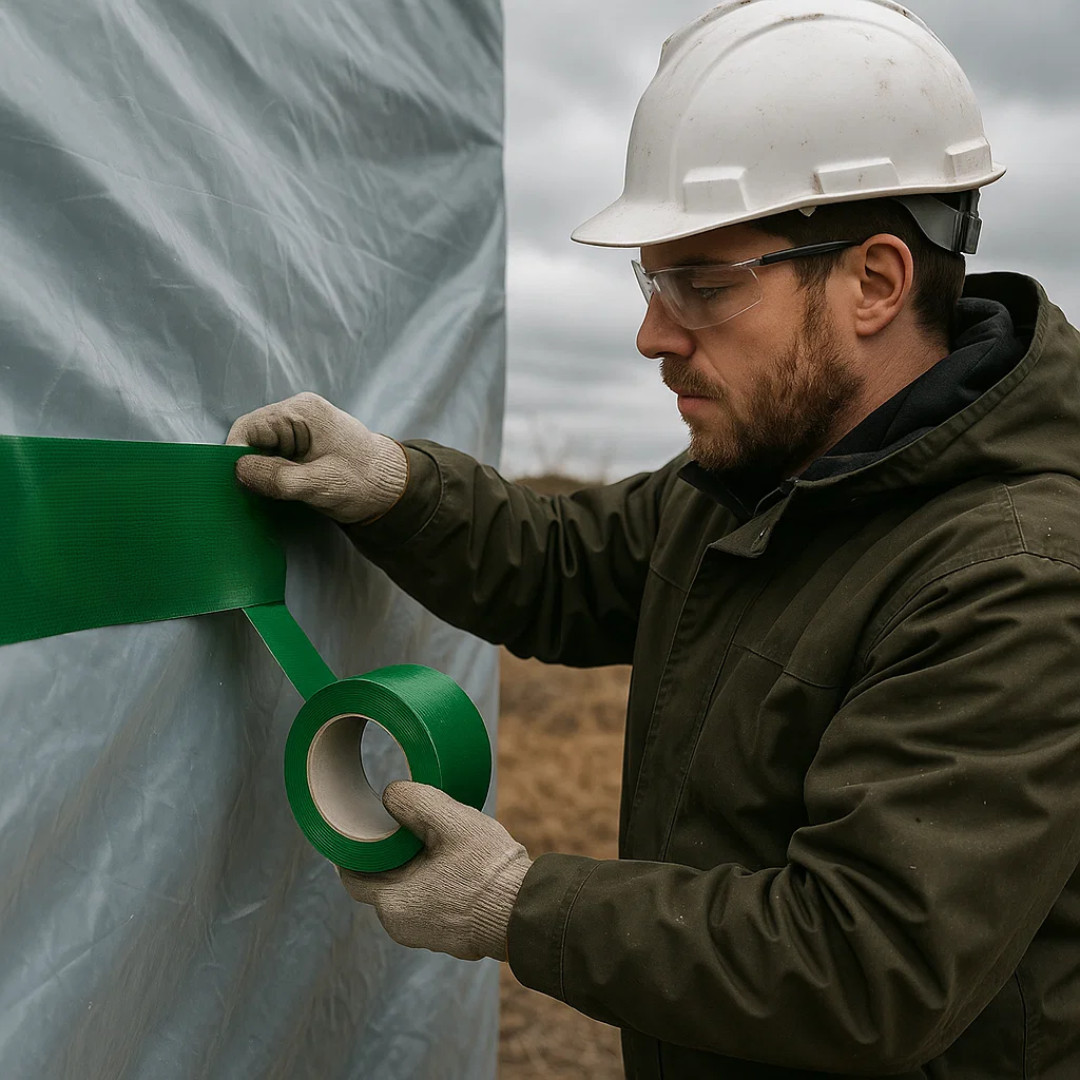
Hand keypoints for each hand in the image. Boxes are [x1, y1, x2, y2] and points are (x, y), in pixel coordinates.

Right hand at [226, 392, 407, 523]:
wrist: (392, 488)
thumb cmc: (364, 481)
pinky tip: (271, 493)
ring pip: (260, 449)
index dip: (235, 454)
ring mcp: (298, 429)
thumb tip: (239, 471)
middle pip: (252, 437)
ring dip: (257, 473)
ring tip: (261, 496)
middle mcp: (297, 414)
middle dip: (246, 465)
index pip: (250, 427)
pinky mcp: (300, 446)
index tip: (231, 483)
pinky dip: (268, 475)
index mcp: (303, 412)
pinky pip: (272, 457)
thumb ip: (279, 478)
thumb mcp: (321, 484)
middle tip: (245, 495)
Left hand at [338, 781, 532, 961]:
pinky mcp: (450, 937)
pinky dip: (432, 884)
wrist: (526, 912)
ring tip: (430, 841)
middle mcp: (402, 927)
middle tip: (400, 826)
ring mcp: (427, 936)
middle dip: (387, 856)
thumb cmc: (488, 869)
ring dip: (413, 869)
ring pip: (407, 894)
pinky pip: (429, 905)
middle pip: (381, 883)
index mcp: (393, 903)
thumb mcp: (450, 821)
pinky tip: (450, 864)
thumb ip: (415, 802)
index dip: (352, 850)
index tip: (358, 826)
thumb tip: (390, 794)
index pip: (353, 876)